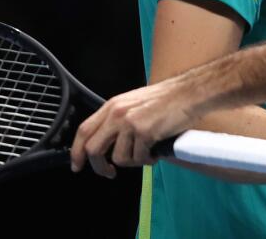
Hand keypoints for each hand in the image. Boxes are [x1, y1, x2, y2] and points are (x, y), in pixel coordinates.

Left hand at [70, 74, 200, 177]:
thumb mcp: (134, 104)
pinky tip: (156, 152)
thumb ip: (118, 120)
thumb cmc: (167, 98)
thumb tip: (109, 144)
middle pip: (93, 149)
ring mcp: (130, 124)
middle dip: (99, 167)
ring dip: (133, 162)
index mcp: (112, 106)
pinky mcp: (145, 133)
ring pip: (119, 158)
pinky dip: (148, 160)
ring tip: (146, 154)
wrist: (189, 93)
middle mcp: (117, 114)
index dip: (77, 151)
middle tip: (109, 173)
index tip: (77, 165)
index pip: (84, 131)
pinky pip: (139, 158)